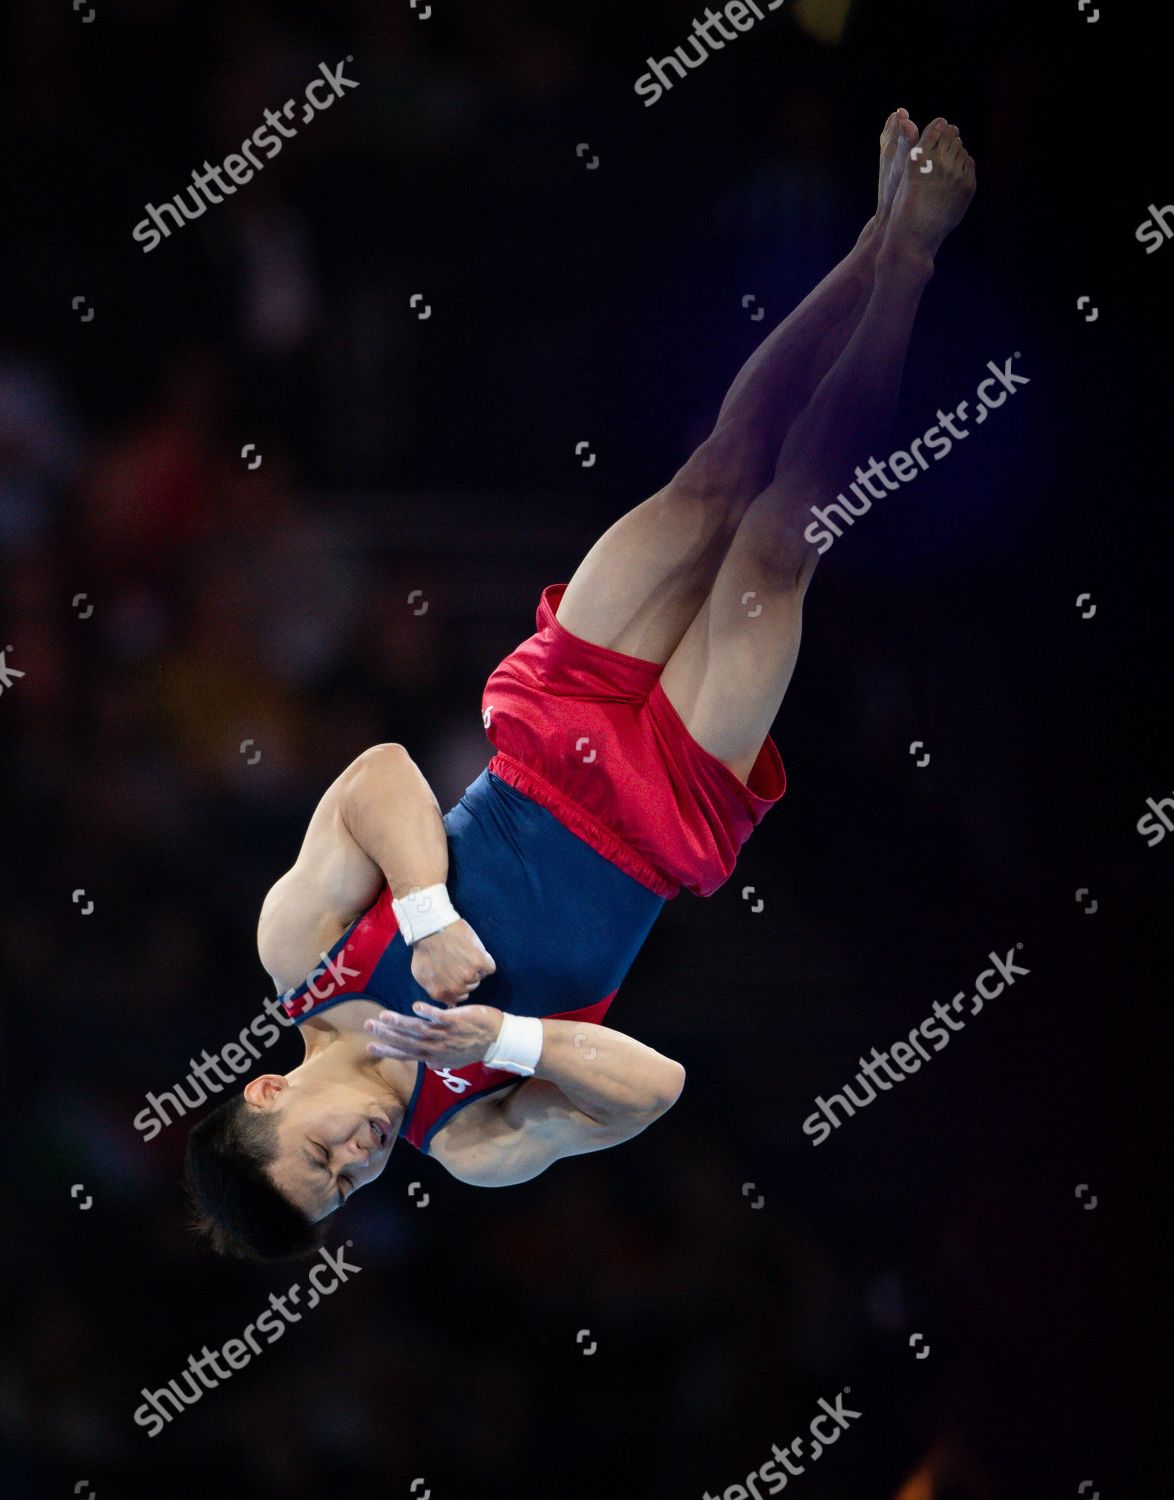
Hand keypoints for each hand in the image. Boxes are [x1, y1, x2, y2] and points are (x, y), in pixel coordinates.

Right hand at [364, 1001, 503, 1069]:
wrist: (498, 1039)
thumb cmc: (475, 1047)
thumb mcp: (455, 1060)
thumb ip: (439, 1061)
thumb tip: (426, 1063)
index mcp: (434, 1056)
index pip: (407, 1053)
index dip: (388, 1050)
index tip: (370, 1046)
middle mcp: (437, 1047)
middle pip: (407, 1041)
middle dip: (387, 1033)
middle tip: (368, 1025)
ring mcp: (446, 1034)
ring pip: (419, 1030)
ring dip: (400, 1023)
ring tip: (383, 1016)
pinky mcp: (456, 1021)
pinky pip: (440, 1017)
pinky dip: (428, 1013)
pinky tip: (415, 1007)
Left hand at [409, 918, 495, 1003]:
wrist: (431, 928)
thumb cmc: (425, 949)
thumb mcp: (422, 975)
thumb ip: (434, 990)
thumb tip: (447, 1000)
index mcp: (441, 993)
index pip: (459, 998)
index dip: (459, 984)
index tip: (456, 972)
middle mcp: (456, 988)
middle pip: (471, 987)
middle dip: (467, 975)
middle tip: (459, 960)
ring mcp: (469, 975)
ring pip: (480, 976)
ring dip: (475, 967)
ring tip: (464, 954)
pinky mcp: (480, 962)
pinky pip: (490, 967)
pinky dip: (485, 960)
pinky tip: (475, 952)